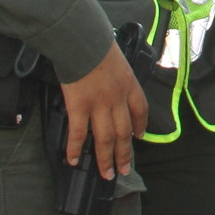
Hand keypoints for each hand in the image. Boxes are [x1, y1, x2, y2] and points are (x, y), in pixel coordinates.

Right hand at [58, 47, 149, 180]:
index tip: (139, 137)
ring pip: (105, 139)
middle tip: (124, 170)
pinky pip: (78, 133)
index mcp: (130, 85)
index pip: (140, 111)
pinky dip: (75, 149)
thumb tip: (111, 78)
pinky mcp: (79, 107)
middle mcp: (117, 100)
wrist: (82, 39)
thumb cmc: (97, 42)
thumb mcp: (118, 57)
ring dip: (106, 159)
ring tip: (107, 174)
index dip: (140, 126)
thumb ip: (118, 73)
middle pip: (124, 133)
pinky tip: (73, 161)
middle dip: (125, 154)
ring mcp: (98, 105)